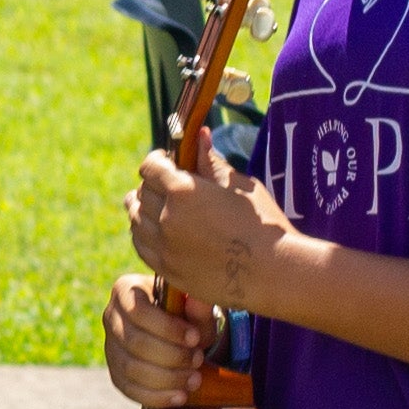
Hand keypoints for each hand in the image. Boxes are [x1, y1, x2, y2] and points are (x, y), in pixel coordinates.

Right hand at [104, 271, 213, 406]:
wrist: (176, 332)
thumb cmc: (185, 313)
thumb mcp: (194, 306)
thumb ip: (197, 306)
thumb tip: (199, 299)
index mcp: (125, 291)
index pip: (138, 311)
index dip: (167, 328)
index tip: (195, 339)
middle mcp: (111, 318)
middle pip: (134, 342)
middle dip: (171, 356)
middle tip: (198, 360)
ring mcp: (110, 348)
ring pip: (131, 369)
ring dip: (167, 378)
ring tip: (194, 379)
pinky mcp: (116, 373)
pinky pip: (129, 389)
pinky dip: (156, 397)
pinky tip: (180, 396)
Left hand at [127, 139, 300, 319]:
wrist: (274, 273)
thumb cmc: (263, 226)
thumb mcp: (240, 187)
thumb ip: (212, 162)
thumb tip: (200, 135)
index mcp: (183, 191)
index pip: (150, 167)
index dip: (157, 160)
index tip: (167, 161)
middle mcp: (166, 218)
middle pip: (141, 192)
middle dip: (152, 184)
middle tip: (167, 185)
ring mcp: (164, 246)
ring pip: (135, 219)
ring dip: (143, 209)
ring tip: (158, 206)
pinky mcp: (166, 269)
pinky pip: (141, 246)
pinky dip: (143, 234)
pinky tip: (156, 230)